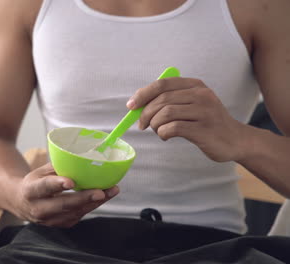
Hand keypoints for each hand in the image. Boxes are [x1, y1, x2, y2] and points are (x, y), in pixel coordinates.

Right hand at [13, 163, 118, 227]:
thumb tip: (81, 157)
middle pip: (64, 204)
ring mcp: (50, 220)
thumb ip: (58, 168)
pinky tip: (104, 196)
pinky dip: (92, 206)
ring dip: (94, 202)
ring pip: (75, 212)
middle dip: (84, 198)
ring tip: (110, 191)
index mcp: (30, 191)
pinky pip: (79, 215)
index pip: (44, 188)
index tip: (71, 182)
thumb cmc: (34, 183)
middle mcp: (39, 209)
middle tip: (100, 192)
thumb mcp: (40, 172)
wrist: (22, 203)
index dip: (57, 184)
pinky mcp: (60, 224)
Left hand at [127, 77, 246, 161]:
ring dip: (155, 125)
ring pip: (165, 113)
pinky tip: (166, 137)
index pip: (162, 84)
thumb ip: (170, 101)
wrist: (235, 140)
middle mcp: (201, 95)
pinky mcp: (204, 129)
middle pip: (161, 99)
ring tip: (158, 131)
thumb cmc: (206, 123)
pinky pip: (173, 128)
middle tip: (142, 125)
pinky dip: (163, 133)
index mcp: (195, 85)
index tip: (131, 106)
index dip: (143, 94)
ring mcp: (204, 111)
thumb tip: (138, 105)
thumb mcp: (192, 104)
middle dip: (145, 113)